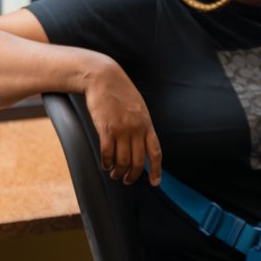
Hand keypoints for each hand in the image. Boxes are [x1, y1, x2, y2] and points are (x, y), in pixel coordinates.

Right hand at [84, 61, 162, 186]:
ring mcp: (122, 129)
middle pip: (138, 161)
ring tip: (114, 173)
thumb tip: (142, 143)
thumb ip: (141, 125)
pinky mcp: (106, 129)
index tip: (154, 182)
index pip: (155, 152)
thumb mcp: (138, 108)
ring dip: (118, 171)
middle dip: (132, 175)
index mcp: (147, 124)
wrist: (104, 78)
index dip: (156, 170)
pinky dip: (106, 162)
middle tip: (126, 180)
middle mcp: (136, 129)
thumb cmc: (120, 92)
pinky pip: (107, 153)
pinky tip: (105, 164)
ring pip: (122, 161)